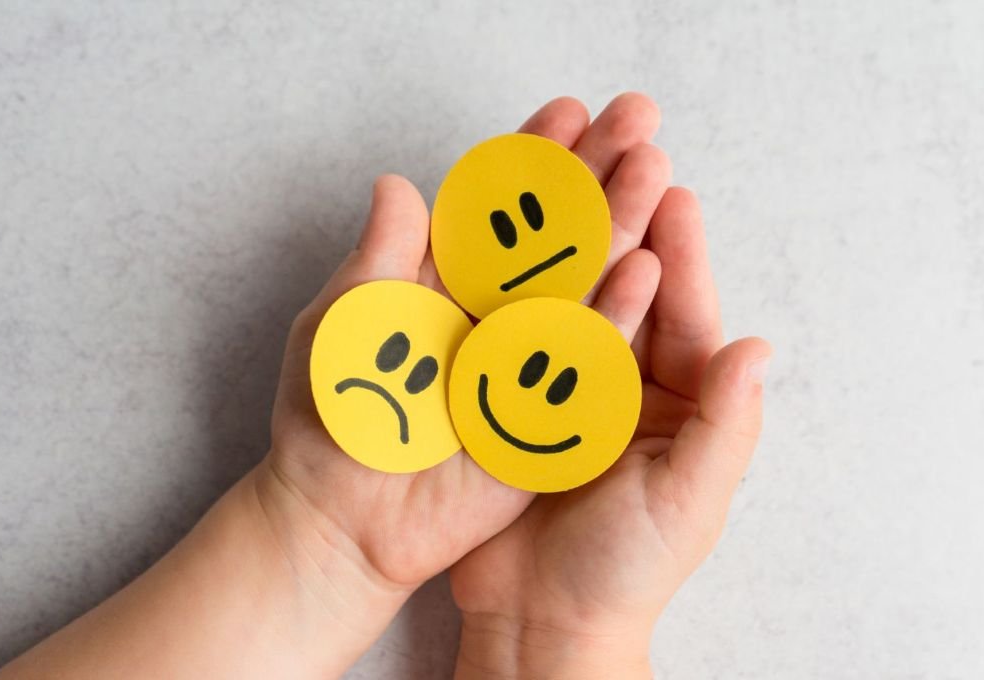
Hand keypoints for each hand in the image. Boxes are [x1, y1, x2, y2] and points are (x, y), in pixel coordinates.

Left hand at [256, 94, 667, 672]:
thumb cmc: (330, 415)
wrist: (339, 514)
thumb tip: (399, 183)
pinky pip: (585, 361)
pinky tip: (646, 269)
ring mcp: (524, 360)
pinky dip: (615, 316)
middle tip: (638, 117)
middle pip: (554, 234)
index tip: (568, 112)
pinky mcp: (543, 412)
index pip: (500, 208)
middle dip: (594, 173)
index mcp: (446, 284)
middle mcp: (494, 314)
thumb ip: (379, 255)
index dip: (532, 160)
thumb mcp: (344, 320)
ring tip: (654, 168)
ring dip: (617, 225)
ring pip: (579, 285)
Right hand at [450, 97, 771, 678]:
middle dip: (627, 220)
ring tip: (562, 175)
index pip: (683, 316)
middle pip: (628, 290)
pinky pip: (516, 332)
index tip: (671, 189)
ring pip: (570, 298)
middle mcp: (623, 385)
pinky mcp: (511, 399)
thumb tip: (758, 347)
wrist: (541, 621)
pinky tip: (500, 240)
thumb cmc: (625, 572)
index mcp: (679, 405)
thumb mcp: (687, 502)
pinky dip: (511, 286)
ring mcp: (564, 387)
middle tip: (622, 150)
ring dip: (567, 237)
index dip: (679, 252)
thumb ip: (726, 427)